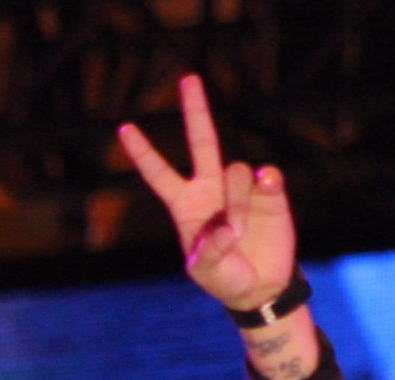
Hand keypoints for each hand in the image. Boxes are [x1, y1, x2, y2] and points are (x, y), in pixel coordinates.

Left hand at [119, 75, 295, 312]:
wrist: (259, 287)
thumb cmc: (224, 278)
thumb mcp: (205, 272)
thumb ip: (209, 254)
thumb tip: (227, 229)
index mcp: (186, 204)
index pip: (159, 173)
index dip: (143, 153)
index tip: (124, 129)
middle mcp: (211, 188)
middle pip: (203, 141)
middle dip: (195, 110)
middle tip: (188, 79)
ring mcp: (240, 188)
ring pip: (237, 171)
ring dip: (237, 202)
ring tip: (239, 233)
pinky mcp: (270, 193)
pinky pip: (267, 175)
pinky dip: (267, 180)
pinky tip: (268, 185)